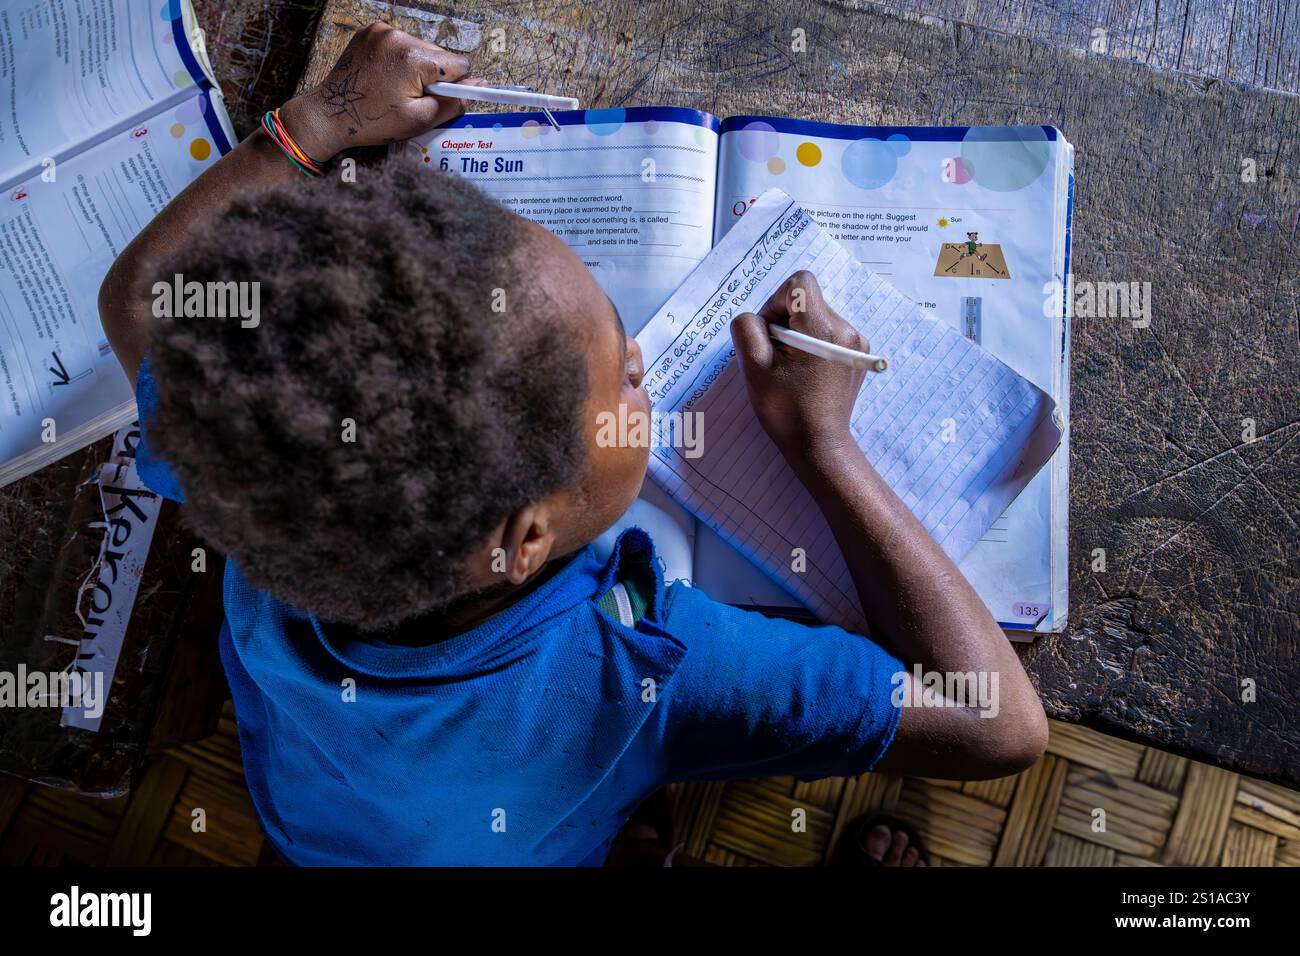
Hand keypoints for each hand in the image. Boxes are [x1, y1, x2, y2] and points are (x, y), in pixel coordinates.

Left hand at [278, 23, 475, 159]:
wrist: (329, 113)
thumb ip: (453, 103)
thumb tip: (479, 86)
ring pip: (421, 47)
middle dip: (434, 75)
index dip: (454, 85)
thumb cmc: (372, 121)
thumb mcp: (419, 120)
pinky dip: (400, 58)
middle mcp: (400, 37)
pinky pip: (400, 42)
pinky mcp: (371, 31)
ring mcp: (383, 31)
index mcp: (414, 59)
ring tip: (397, 87)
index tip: (439, 98)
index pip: (458, 64)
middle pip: (440, 54)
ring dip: (417, 66)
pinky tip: (387, 75)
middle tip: (413, 96)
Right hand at [730, 271, 867, 467]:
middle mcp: (846, 329)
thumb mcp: (754, 368)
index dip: (776, 301)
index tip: (770, 332)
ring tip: (791, 368)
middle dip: (785, 321)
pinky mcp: (858, 354)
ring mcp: (856, 342)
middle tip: (776, 356)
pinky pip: (829, 332)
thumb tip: (755, 317)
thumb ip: (747, 329)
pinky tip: (805, 372)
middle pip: (807, 300)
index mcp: (823, 328)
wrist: (818, 445)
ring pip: (816, 316)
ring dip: (798, 333)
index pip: (799, 283)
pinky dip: (812, 344)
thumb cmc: (786, 410)